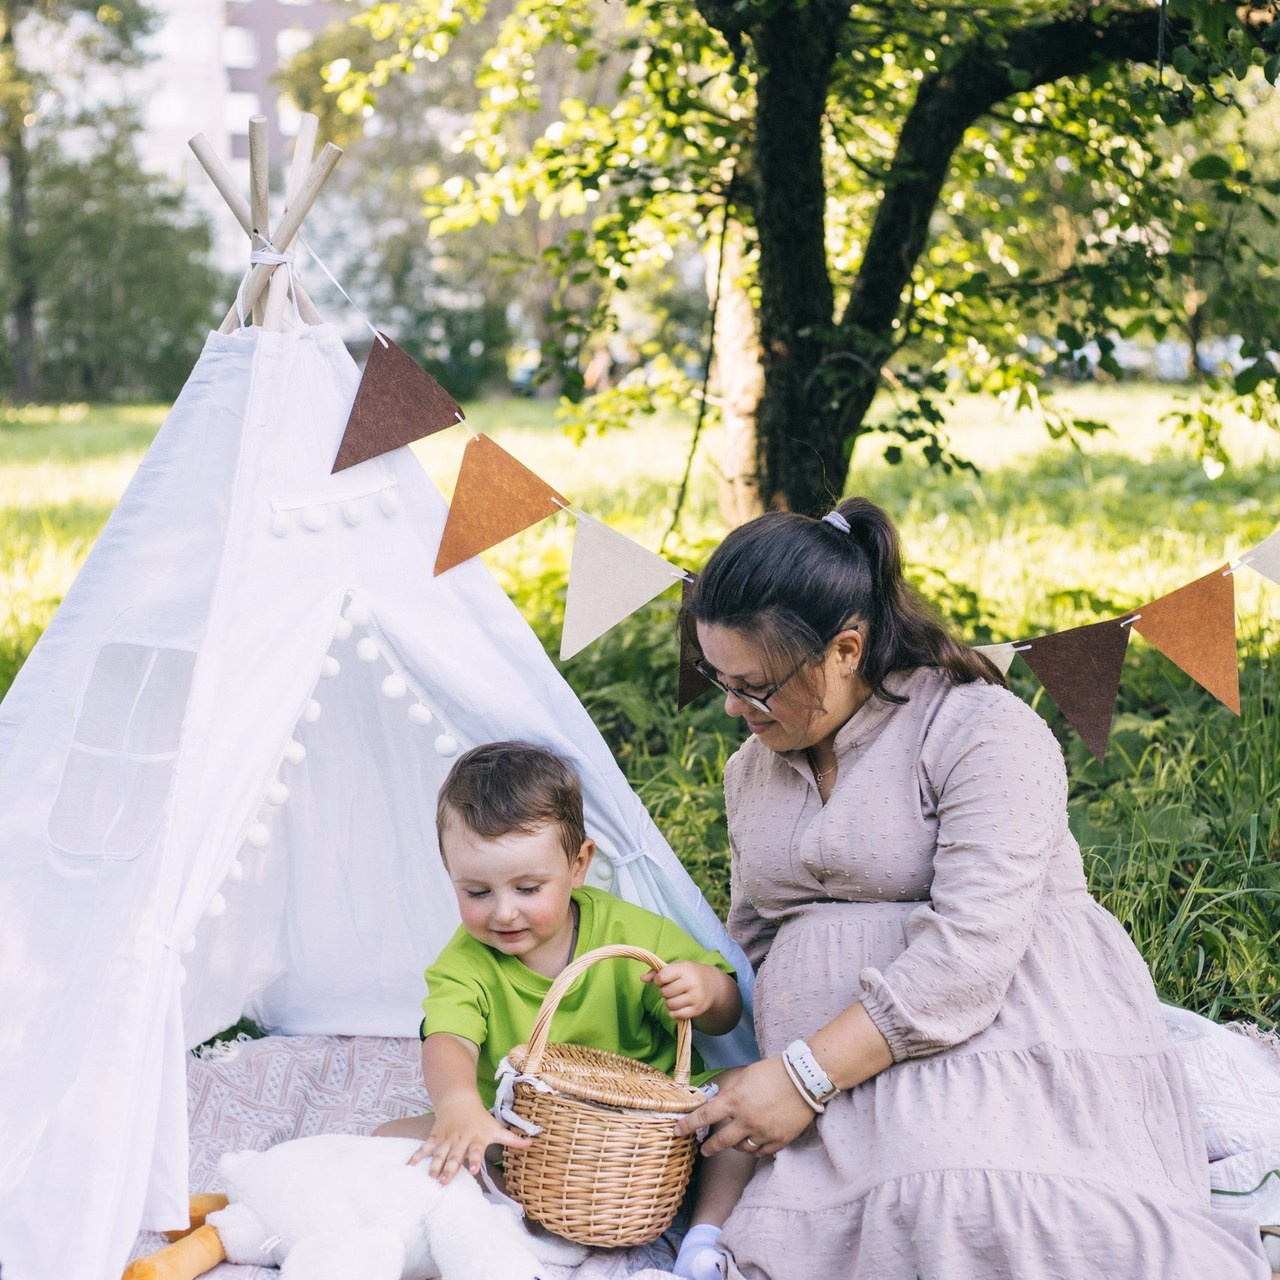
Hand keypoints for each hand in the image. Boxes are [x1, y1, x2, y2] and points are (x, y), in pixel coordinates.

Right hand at [407, 1098, 530, 1182]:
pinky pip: (424, 1148)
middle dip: (450, 1168)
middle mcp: (460, 1139)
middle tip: (445, 1181)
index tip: (475, 1170)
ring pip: (439, 1153)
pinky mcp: (434, 1137)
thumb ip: (513, 1139)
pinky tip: (408, 1167)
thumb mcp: (496, 1128)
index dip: (475, 1159)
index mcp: (476, 1138)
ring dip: (434, 1165)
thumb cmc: (480, 1119)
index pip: (476, 1150)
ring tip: (430, 1177)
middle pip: (455, 1155)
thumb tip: (533, 1143)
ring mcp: (446, 1139)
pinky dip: (416, 1157)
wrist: (459, 1100)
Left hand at [642, 960, 718, 1021]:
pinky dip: (673, 1012)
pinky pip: (676, 1015)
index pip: (662, 977)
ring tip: (675, 997)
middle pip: (665, 992)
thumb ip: (657, 972)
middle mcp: (692, 983)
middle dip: (664, 991)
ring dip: (668, 1002)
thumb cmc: (689, 974)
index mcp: (685, 969)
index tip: (662, 979)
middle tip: (671, 989)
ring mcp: (695, 997)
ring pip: (670, 1005)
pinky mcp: (697, 1010)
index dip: (658, 980)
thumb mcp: (676, 968)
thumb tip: (642, 978)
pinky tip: (678, 1006)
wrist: (712, 985)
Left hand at [673, 1058, 816, 1156]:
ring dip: (735, 1145)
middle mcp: (746, 1120)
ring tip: (736, 1139)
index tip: (677, 1131)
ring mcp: (763, 1133)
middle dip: (709, 1147)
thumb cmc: (772, 1072)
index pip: (704, 1116)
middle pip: (721, 1142)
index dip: (687, 1125)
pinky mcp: (779, 1141)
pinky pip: (760, 1152)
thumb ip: (730, 1093)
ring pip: (741, 1149)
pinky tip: (753, 1141)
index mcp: (735, 1100)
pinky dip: (754, 1148)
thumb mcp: (744, 1077)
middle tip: (704, 1150)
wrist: (804, 1079)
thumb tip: (717, 1103)